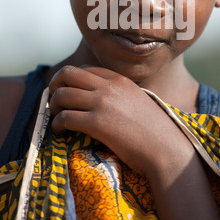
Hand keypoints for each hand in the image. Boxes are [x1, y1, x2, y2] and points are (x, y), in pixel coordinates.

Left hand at [48, 65, 189, 177]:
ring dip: (54, 106)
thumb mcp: (138, 101)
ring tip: (57, 119)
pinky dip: (57, 125)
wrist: (166, 149)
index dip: (70, 80)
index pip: (85, 69)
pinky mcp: (97, 123)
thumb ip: (119, 95)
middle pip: (67, 74)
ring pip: (62, 94)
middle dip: (54, 86)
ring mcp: (103, 103)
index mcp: (119, 79)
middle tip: (54, 102)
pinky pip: (65, 117)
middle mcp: (109, 86)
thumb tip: (99, 100)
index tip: (66, 93)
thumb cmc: (156, 131)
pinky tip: (62, 133)